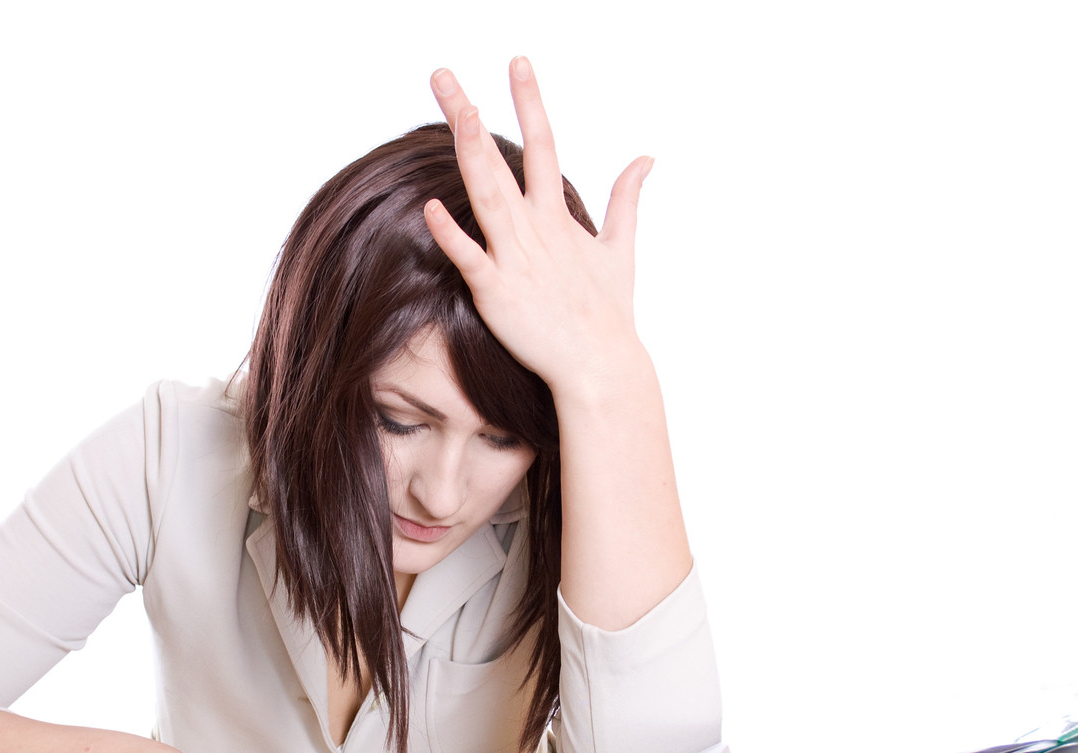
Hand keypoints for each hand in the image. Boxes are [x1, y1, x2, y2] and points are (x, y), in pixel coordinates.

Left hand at [426, 59, 650, 392]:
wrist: (603, 365)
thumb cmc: (607, 314)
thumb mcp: (620, 249)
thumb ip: (627, 200)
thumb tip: (646, 159)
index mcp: (557, 217)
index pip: (543, 144)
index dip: (529, 101)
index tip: (516, 62)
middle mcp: (535, 229)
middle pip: (499, 158)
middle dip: (469, 113)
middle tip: (442, 74)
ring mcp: (516, 258)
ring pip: (488, 195)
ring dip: (470, 153)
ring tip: (454, 113)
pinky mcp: (499, 292)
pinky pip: (471, 259)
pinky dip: (452, 235)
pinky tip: (430, 207)